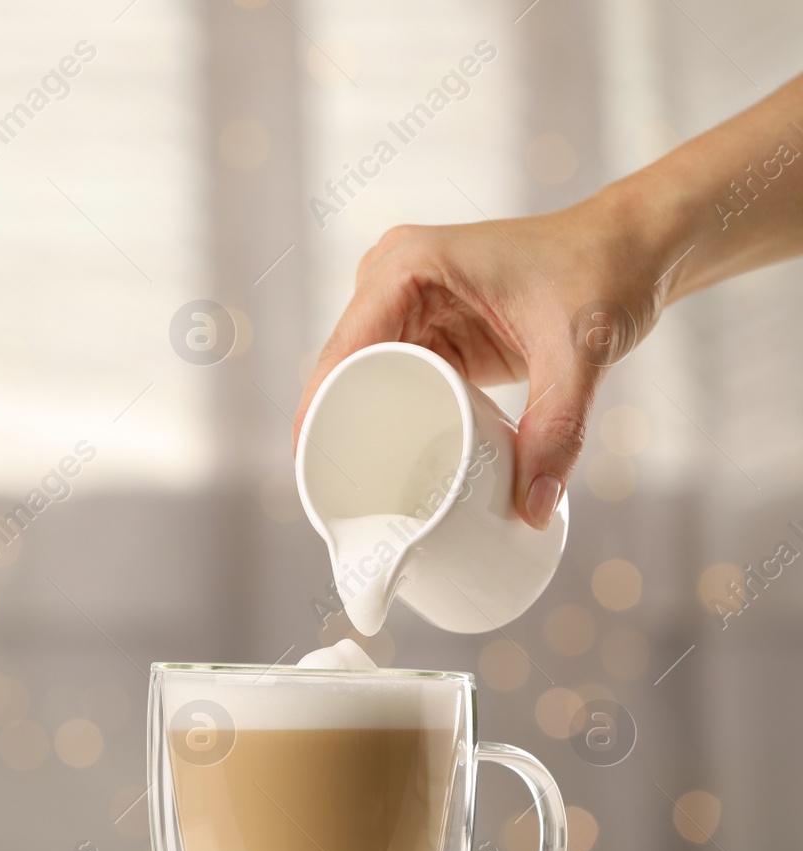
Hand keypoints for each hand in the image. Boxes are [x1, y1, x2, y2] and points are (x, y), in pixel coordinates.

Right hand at [291, 197, 663, 529]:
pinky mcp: (426, 321)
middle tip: (334, 497)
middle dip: (333, 428)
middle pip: (343, 367)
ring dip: (354, 423)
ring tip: (349, 487)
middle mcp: (394, 276)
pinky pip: (389, 374)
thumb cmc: (606, 271)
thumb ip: (559, 430)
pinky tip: (377, 455)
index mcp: (410, 266)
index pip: (343, 351)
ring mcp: (405, 298)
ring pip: (361, 374)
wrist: (636, 244)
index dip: (318, 412)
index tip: (311, 473)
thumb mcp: (581, 353)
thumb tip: (533, 508)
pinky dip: (384, 412)